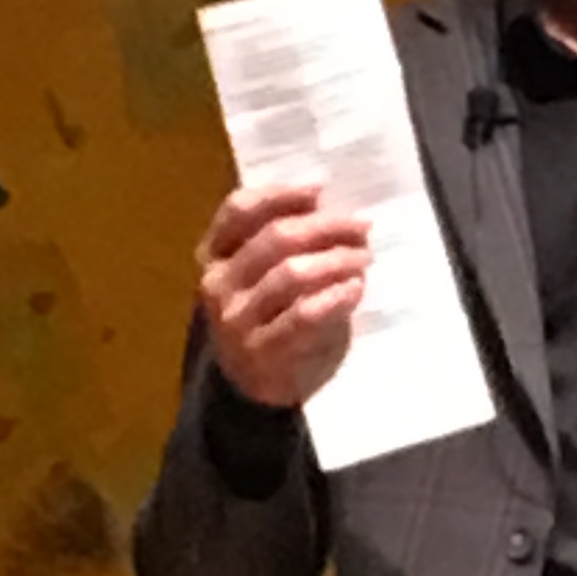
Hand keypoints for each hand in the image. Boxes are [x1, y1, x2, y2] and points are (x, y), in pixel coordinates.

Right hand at [198, 182, 371, 405]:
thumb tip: (325, 206)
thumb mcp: (266, 274)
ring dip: (336, 260)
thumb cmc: (269, 318)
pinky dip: (335, 297)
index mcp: (214, 254)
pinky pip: (304, 315)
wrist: (254, 386)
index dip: (280, 194)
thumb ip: (285, 240)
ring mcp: (236, 320)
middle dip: (325, 227)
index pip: (238, 210)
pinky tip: (355, 289)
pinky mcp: (263, 352)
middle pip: (275, 238)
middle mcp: (218, 283)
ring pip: (291, 274)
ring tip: (363, 259)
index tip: (319, 189)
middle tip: (361, 226)